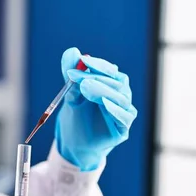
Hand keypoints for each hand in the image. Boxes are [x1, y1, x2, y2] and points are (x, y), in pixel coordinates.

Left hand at [55, 47, 137, 170]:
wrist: (73, 143)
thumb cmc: (76, 116)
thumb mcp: (70, 94)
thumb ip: (71, 74)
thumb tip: (71, 51)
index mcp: (111, 86)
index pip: (110, 71)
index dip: (98, 65)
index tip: (83, 60)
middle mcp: (121, 96)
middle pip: (117, 82)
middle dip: (97, 77)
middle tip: (79, 78)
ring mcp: (123, 113)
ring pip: (121, 98)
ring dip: (104, 90)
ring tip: (86, 87)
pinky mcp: (123, 129)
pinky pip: (125, 117)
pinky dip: (115, 109)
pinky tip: (104, 103)